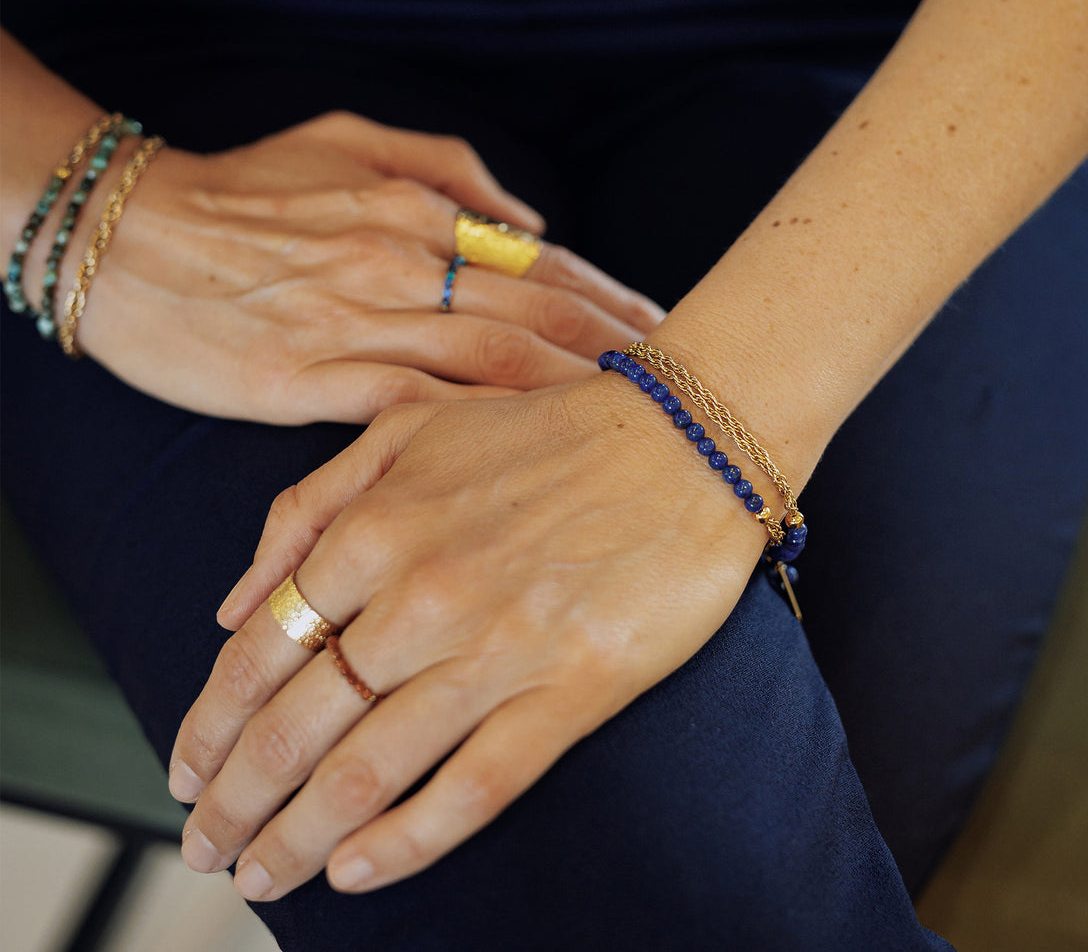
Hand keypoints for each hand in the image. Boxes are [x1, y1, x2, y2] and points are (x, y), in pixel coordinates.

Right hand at [78, 112, 662, 421]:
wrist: (124, 238)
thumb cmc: (240, 190)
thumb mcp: (343, 140)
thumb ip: (444, 165)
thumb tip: (528, 217)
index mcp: (412, 208)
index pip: (540, 261)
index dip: (610, 299)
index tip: (664, 330)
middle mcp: (397, 262)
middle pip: (536, 313)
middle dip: (616, 351)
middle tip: (679, 386)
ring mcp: (354, 324)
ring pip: (490, 361)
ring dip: (567, 393)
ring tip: (627, 425)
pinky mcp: (307, 383)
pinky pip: (414, 408)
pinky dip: (480, 428)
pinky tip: (528, 456)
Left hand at [168, 373, 781, 898]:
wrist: (683, 437)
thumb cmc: (545, 430)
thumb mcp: (408, 429)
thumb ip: (309, 506)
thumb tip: (234, 601)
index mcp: (376, 530)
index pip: (258, 656)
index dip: (208, 728)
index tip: (186, 776)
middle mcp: (422, 595)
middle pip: (296, 728)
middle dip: (236, 802)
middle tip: (206, 849)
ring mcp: (499, 647)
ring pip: (369, 770)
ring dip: (300, 836)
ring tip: (263, 876)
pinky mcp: (573, 689)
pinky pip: (475, 786)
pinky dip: (407, 840)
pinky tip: (358, 870)